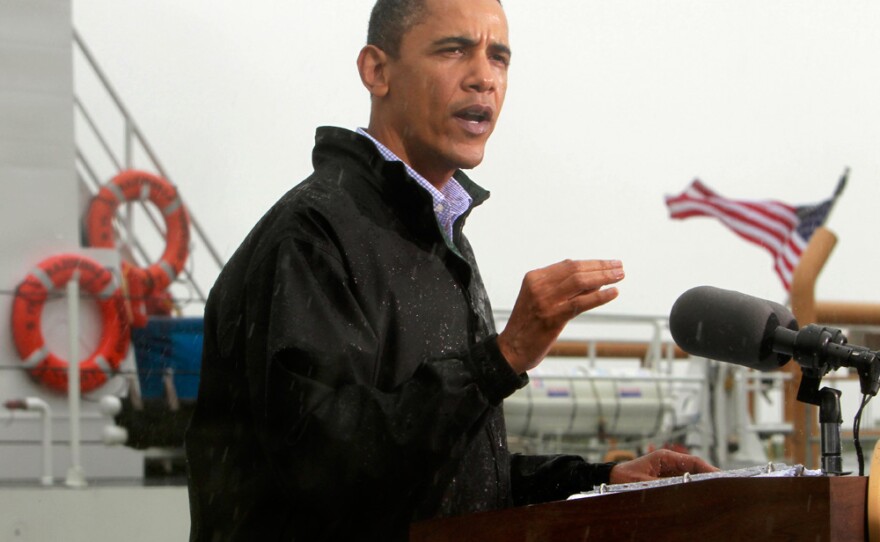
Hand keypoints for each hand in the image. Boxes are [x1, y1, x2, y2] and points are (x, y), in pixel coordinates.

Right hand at [497, 259, 623, 373]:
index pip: (568, 265)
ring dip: (603, 277)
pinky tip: (612, 292)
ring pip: (580, 282)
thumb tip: (595, 283)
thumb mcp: (540, 300)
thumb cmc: (528, 326)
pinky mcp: (553, 318)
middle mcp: (538, 286)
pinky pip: (581, 303)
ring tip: (619, 276)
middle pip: (576, 270)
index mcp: (534, 278)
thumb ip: (563, 290)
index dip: (591, 263)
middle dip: (601, 267)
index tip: (608, 263)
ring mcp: (545, 301)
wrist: (511, 350)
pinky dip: (600, 297)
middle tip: (619, 267)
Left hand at [609, 449, 718, 483]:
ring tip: (717, 491)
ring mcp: (669, 470)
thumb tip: (677, 489)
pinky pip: (684, 481)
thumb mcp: (641, 482)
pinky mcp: (667, 478)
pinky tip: (701, 494)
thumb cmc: (624, 476)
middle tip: (724, 486)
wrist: (612, 478)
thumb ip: (658, 485)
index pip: (693, 461)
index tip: (720, 476)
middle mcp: (669, 462)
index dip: (708, 469)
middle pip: (695, 468)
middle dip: (709, 476)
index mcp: (665, 457)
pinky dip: (693, 487)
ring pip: (691, 475)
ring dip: (703, 482)